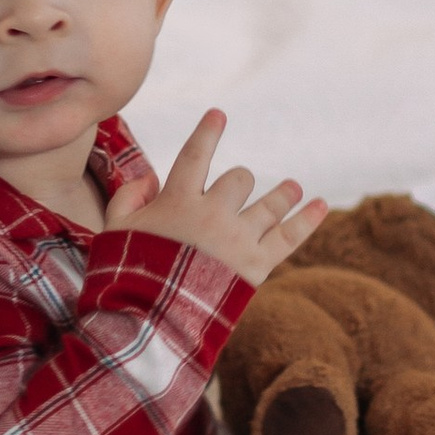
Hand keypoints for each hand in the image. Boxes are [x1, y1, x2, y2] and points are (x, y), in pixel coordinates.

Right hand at [106, 111, 324, 286]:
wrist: (153, 321)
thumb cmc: (127, 275)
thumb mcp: (113, 231)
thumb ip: (127, 197)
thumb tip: (151, 177)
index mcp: (177, 201)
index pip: (195, 155)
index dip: (208, 132)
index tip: (219, 113)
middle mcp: (212, 214)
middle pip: (239, 179)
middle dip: (240, 182)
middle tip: (240, 188)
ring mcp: (238, 239)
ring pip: (269, 204)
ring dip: (283, 194)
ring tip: (294, 187)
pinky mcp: (257, 266)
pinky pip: (289, 236)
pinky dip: (307, 219)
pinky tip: (321, 205)